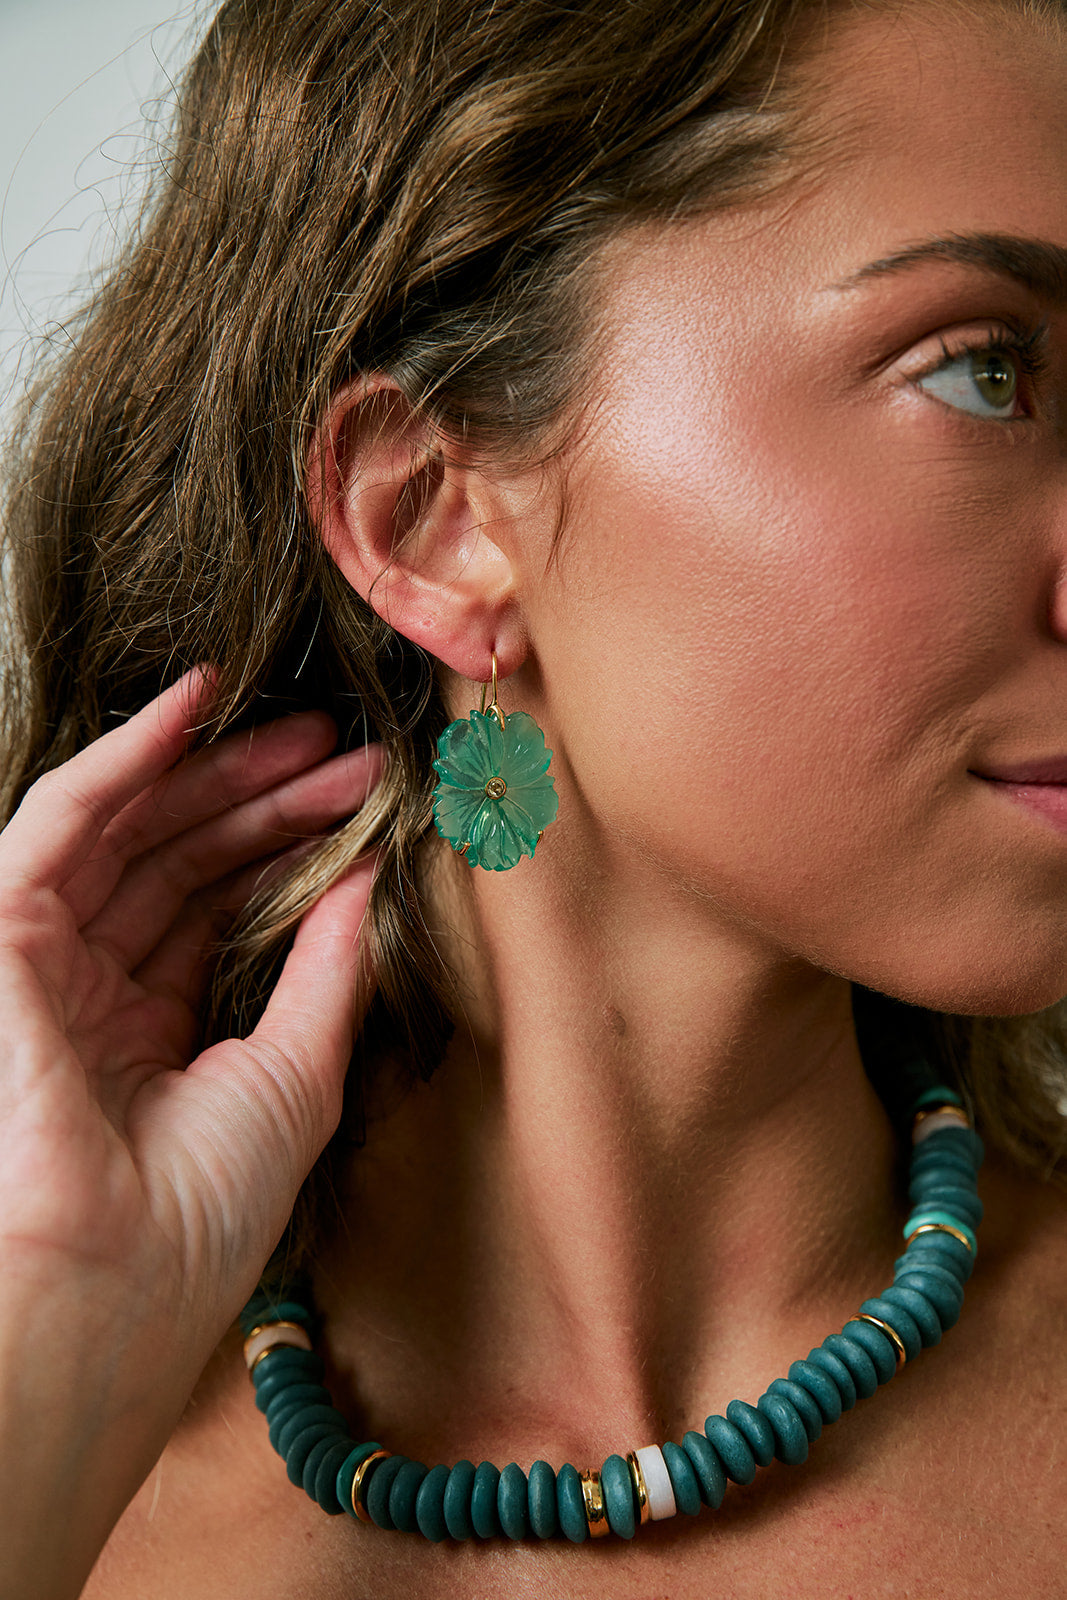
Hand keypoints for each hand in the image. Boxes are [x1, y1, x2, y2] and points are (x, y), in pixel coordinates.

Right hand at [0, 669, 380, 1595]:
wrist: (113, 1279)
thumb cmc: (198, 1215)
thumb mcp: (297, 1078)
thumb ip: (328, 971)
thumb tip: (366, 879)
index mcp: (154, 1036)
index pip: (222, 911)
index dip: (293, 850)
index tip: (367, 803)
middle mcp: (96, 994)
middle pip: (184, 863)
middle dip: (268, 801)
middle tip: (348, 751)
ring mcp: (48, 965)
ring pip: (134, 832)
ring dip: (218, 772)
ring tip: (309, 731)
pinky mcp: (5, 936)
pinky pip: (62, 820)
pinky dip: (126, 757)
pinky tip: (191, 707)